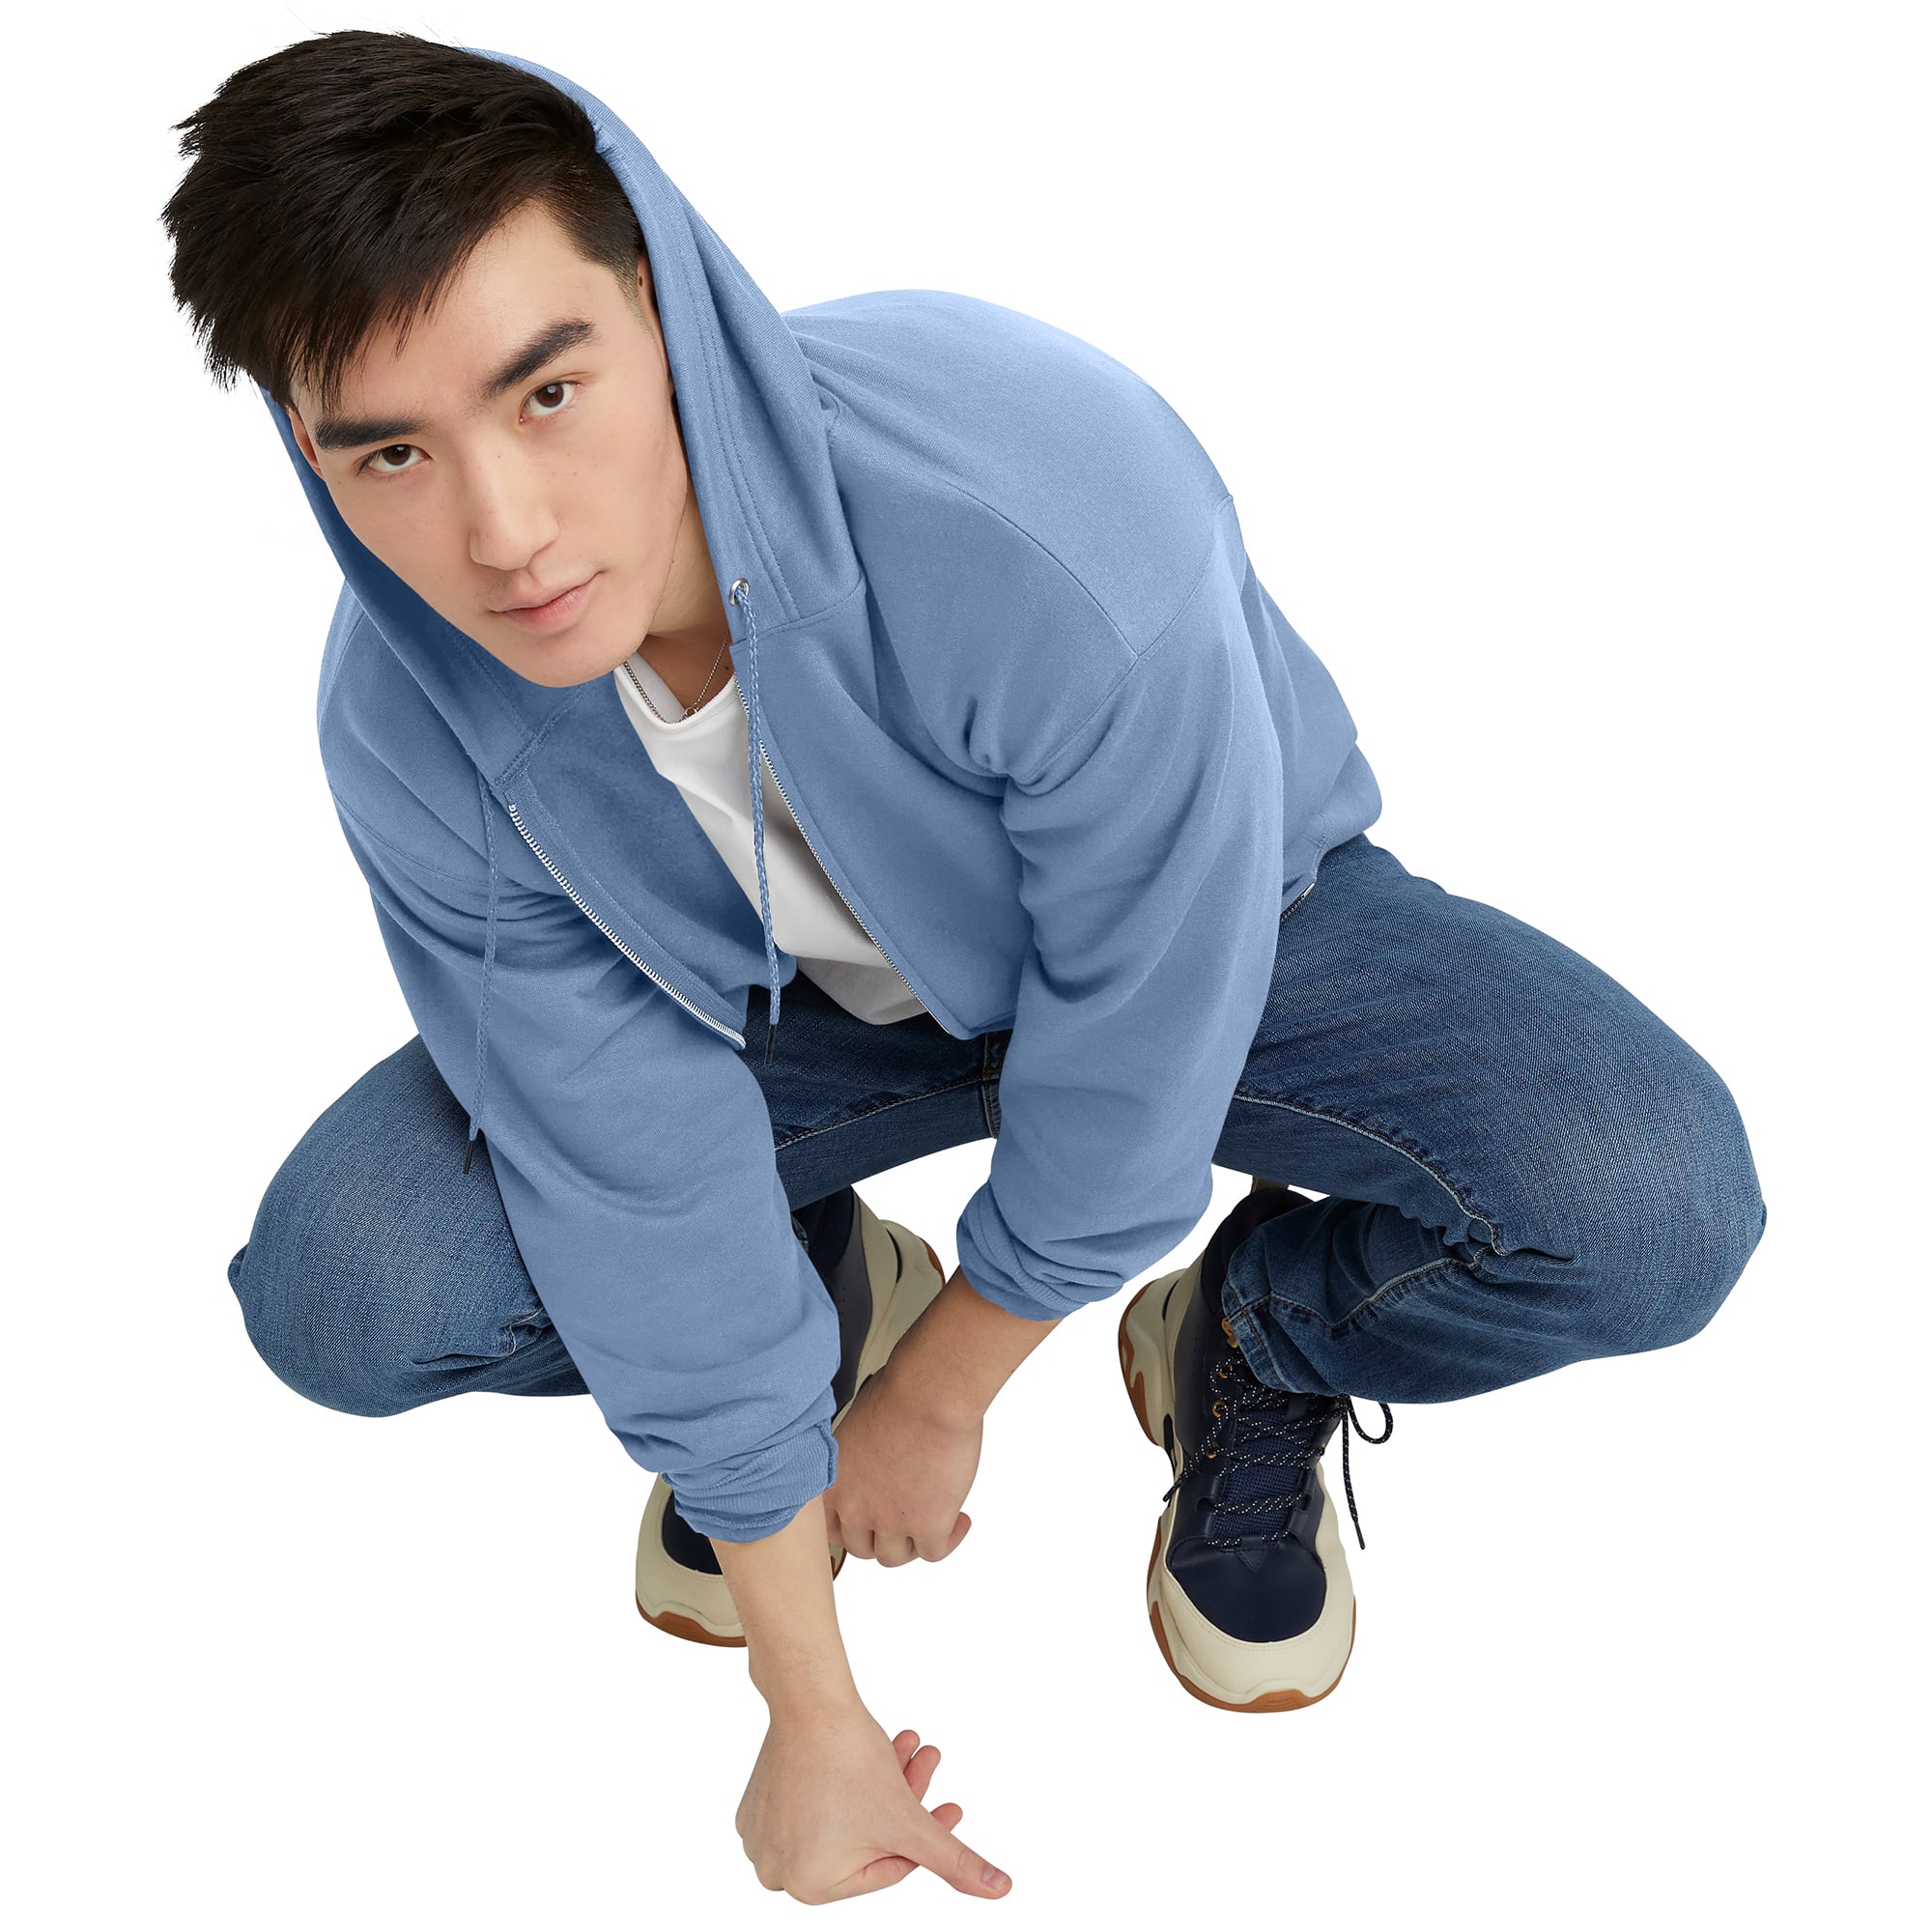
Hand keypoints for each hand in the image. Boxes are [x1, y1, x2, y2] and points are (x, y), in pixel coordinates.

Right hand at [735, 1697, 1010, 1902]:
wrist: (808, 1701)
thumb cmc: (850, 1762)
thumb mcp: (911, 1822)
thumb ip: (955, 1861)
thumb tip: (1001, 1890)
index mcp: (809, 1887)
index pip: (887, 1867)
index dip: (925, 1834)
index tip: (951, 1806)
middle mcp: (778, 1870)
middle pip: (866, 1838)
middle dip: (905, 1798)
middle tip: (929, 1763)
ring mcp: (763, 1837)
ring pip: (845, 1815)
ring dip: (883, 1783)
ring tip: (910, 1746)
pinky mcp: (758, 1803)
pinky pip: (814, 1802)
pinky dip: (847, 1780)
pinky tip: (877, 1750)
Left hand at [823, 1357, 981, 1564]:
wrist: (930, 1396)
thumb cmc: (898, 1395)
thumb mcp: (857, 1427)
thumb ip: (855, 1460)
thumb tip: (871, 1467)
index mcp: (833, 1483)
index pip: (828, 1529)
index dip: (851, 1528)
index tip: (866, 1523)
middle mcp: (855, 1508)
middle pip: (862, 1547)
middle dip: (882, 1535)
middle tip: (902, 1519)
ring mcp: (890, 1522)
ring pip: (896, 1556)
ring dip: (912, 1542)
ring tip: (931, 1518)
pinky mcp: (928, 1526)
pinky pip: (934, 1552)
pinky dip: (948, 1540)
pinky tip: (958, 1520)